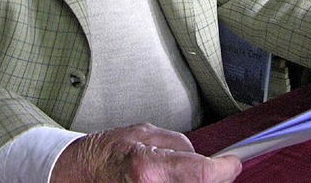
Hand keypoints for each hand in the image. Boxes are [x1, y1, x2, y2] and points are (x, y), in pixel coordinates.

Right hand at [51, 123, 241, 182]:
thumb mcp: (144, 132)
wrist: (78, 174)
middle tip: (215, 169)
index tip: (232, 162)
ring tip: (185, 172)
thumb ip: (177, 144)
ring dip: (196, 182)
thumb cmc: (105, 152)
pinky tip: (175, 179)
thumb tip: (201, 154)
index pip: (202, 173)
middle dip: (211, 178)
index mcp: (150, 168)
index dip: (224, 168)